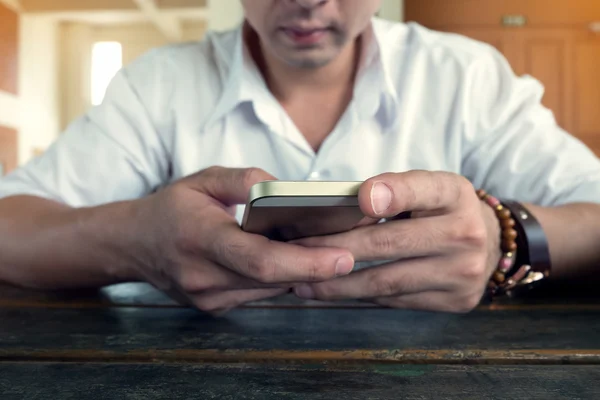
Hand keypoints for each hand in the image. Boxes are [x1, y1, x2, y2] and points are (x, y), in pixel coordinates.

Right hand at [126, 167, 354, 314]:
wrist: (134, 244)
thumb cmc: (171, 208)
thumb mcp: (202, 179)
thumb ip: (243, 180)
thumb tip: (283, 188)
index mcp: (200, 239)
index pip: (259, 260)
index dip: (304, 261)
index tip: (342, 256)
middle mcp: (204, 276)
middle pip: (272, 280)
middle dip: (315, 268)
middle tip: (351, 254)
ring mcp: (208, 297)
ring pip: (270, 289)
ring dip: (300, 273)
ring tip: (328, 251)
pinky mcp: (215, 306)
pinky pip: (258, 294)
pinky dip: (280, 278)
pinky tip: (294, 260)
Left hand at [292, 171, 500, 312]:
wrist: (488, 243)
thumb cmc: (440, 210)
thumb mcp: (425, 187)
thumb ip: (388, 192)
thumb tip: (333, 213)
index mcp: (453, 193)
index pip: (421, 189)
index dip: (391, 192)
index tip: (361, 197)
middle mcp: (464, 233)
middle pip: (388, 242)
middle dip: (334, 248)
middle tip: (296, 251)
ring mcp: (463, 272)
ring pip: (387, 281)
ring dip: (339, 284)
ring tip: (303, 284)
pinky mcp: (456, 301)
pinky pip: (396, 300)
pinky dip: (360, 296)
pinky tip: (334, 292)